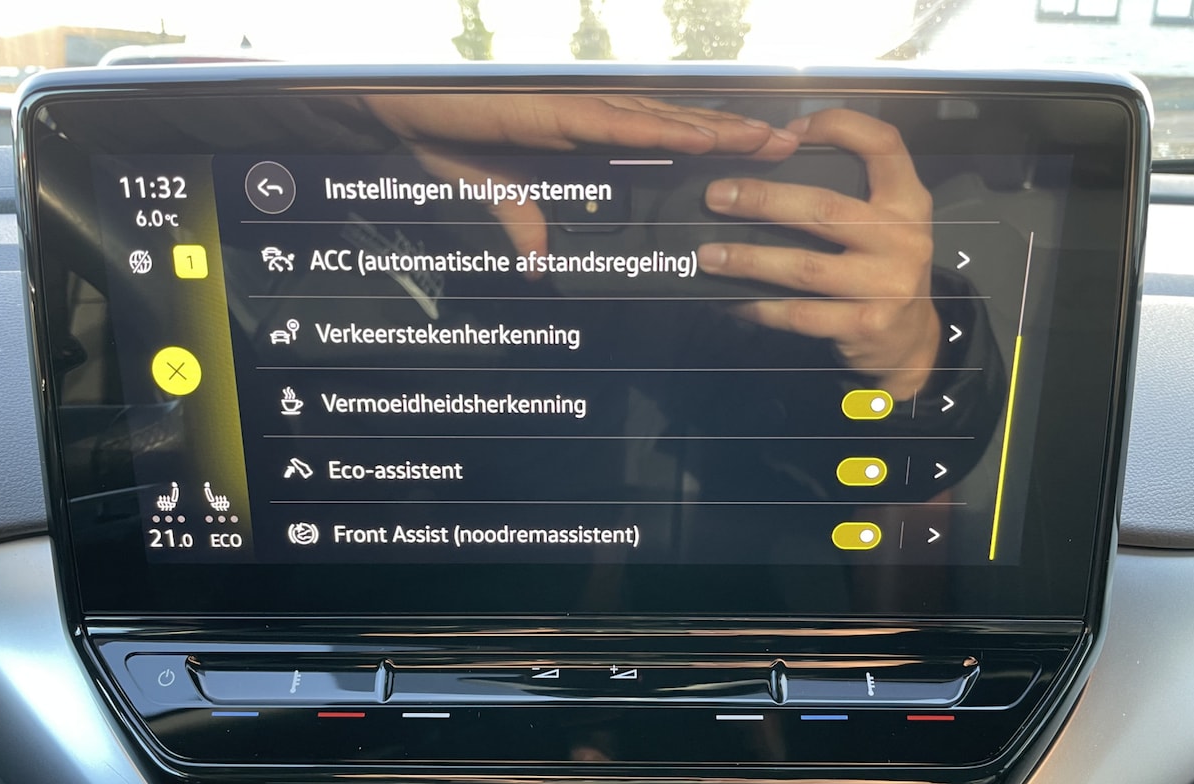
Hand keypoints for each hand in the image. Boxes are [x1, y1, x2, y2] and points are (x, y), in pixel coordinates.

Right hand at [367, 94, 799, 256]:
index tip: (757, 151)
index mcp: (586, 134)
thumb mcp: (498, 196)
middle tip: (789, 141)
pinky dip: (660, 130)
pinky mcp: (555, 114)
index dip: (710, 142)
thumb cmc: (451, 140)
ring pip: (660, 119)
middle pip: (675, 124)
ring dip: (713, 130)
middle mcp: (591, 116)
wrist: (404, 110)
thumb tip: (538, 262)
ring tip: (762, 138)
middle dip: (733, 133)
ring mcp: (577, 110)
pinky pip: (618, 123)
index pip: (660, 137)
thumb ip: (526, 223)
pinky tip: (698, 136)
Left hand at [695, 108, 940, 399]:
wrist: (910, 339)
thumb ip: (849, 194)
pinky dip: (759, 306)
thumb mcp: (886, 224)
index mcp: (907, 201)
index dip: (836, 126)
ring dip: (750, 259)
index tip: (786, 131)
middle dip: (762, 200)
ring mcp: (885, 285)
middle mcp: (902, 238)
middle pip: (824, 208)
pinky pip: (799, 314)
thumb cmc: (882, 270)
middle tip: (716, 196)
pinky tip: (731, 300)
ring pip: (804, 266)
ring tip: (710, 255)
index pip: (882, 144)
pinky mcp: (864, 325)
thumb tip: (769, 163)